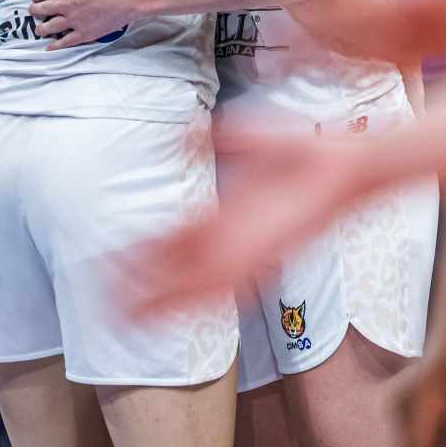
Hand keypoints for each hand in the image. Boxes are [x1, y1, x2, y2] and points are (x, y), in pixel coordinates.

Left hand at [29, 0, 135, 48]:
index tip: (37, 0)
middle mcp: (64, 4)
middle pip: (40, 11)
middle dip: (35, 12)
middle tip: (35, 13)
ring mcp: (73, 20)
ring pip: (48, 28)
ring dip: (41, 29)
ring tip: (40, 30)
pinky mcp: (84, 33)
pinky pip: (64, 42)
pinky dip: (55, 46)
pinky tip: (50, 47)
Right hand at [124, 123, 369, 319]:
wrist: (345, 163)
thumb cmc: (305, 151)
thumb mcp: (250, 136)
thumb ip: (217, 137)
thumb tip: (183, 131)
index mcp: (226, 214)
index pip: (175, 239)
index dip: (142, 250)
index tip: (109, 258)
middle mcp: (232, 238)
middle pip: (175, 269)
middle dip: (139, 283)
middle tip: (100, 298)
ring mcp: (247, 250)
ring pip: (192, 284)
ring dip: (158, 300)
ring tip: (121, 315)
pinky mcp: (265, 255)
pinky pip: (223, 282)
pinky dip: (195, 295)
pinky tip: (169, 306)